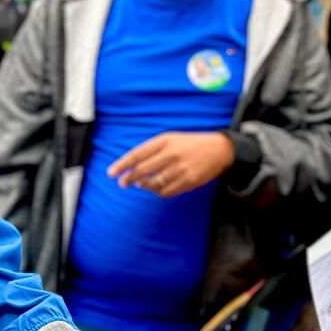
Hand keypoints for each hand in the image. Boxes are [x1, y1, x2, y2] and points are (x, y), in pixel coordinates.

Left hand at [108, 132, 235, 196]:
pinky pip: (167, 191)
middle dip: (129, 178)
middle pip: (142, 170)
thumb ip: (151, 150)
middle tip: (123, 183)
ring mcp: (180, 169)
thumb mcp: (170, 139)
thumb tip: (133, 167)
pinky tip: (156, 188)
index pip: (137, 154)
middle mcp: (171, 154)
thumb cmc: (190, 143)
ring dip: (144, 186)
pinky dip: (158, 192)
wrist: (219, 149)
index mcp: (165, 141)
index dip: (122, 165)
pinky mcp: (189, 181)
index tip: (111, 173)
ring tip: (142, 184)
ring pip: (153, 183)